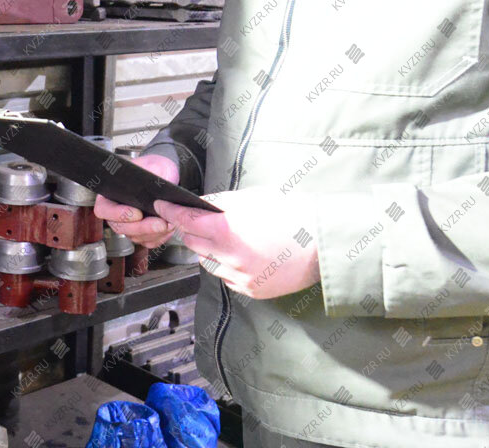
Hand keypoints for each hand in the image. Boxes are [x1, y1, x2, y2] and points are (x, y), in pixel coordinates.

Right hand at [93, 153, 180, 248]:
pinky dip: (159, 237)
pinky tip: (169, 228)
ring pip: (135, 236)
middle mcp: (117, 211)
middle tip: (160, 223)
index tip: (137, 213)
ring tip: (169, 224)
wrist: (166, 175)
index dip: (118, 214)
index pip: (104, 209)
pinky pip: (147, 241)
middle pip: (120, 227)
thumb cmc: (155, 167)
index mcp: (111, 193)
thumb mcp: (152, 164)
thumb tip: (150, 183)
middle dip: (142, 227)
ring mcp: (129, 224)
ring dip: (153, 233)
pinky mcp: (142, 232)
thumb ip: (149, 172)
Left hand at [154, 188, 320, 299]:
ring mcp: (240, 277)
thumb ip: (224, 202)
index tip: (162, 205)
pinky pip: (226, 277)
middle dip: (193, 228)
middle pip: (193, 242)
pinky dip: (227, 265)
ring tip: (230, 237)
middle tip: (202, 218)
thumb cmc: (295, 214)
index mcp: (229, 229)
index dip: (171, 211)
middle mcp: (230, 257)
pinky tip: (244, 254)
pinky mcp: (250, 290)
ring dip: (209, 248)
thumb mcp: (255, 197)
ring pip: (207, 262)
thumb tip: (203, 204)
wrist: (325, 242)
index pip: (187, 220)